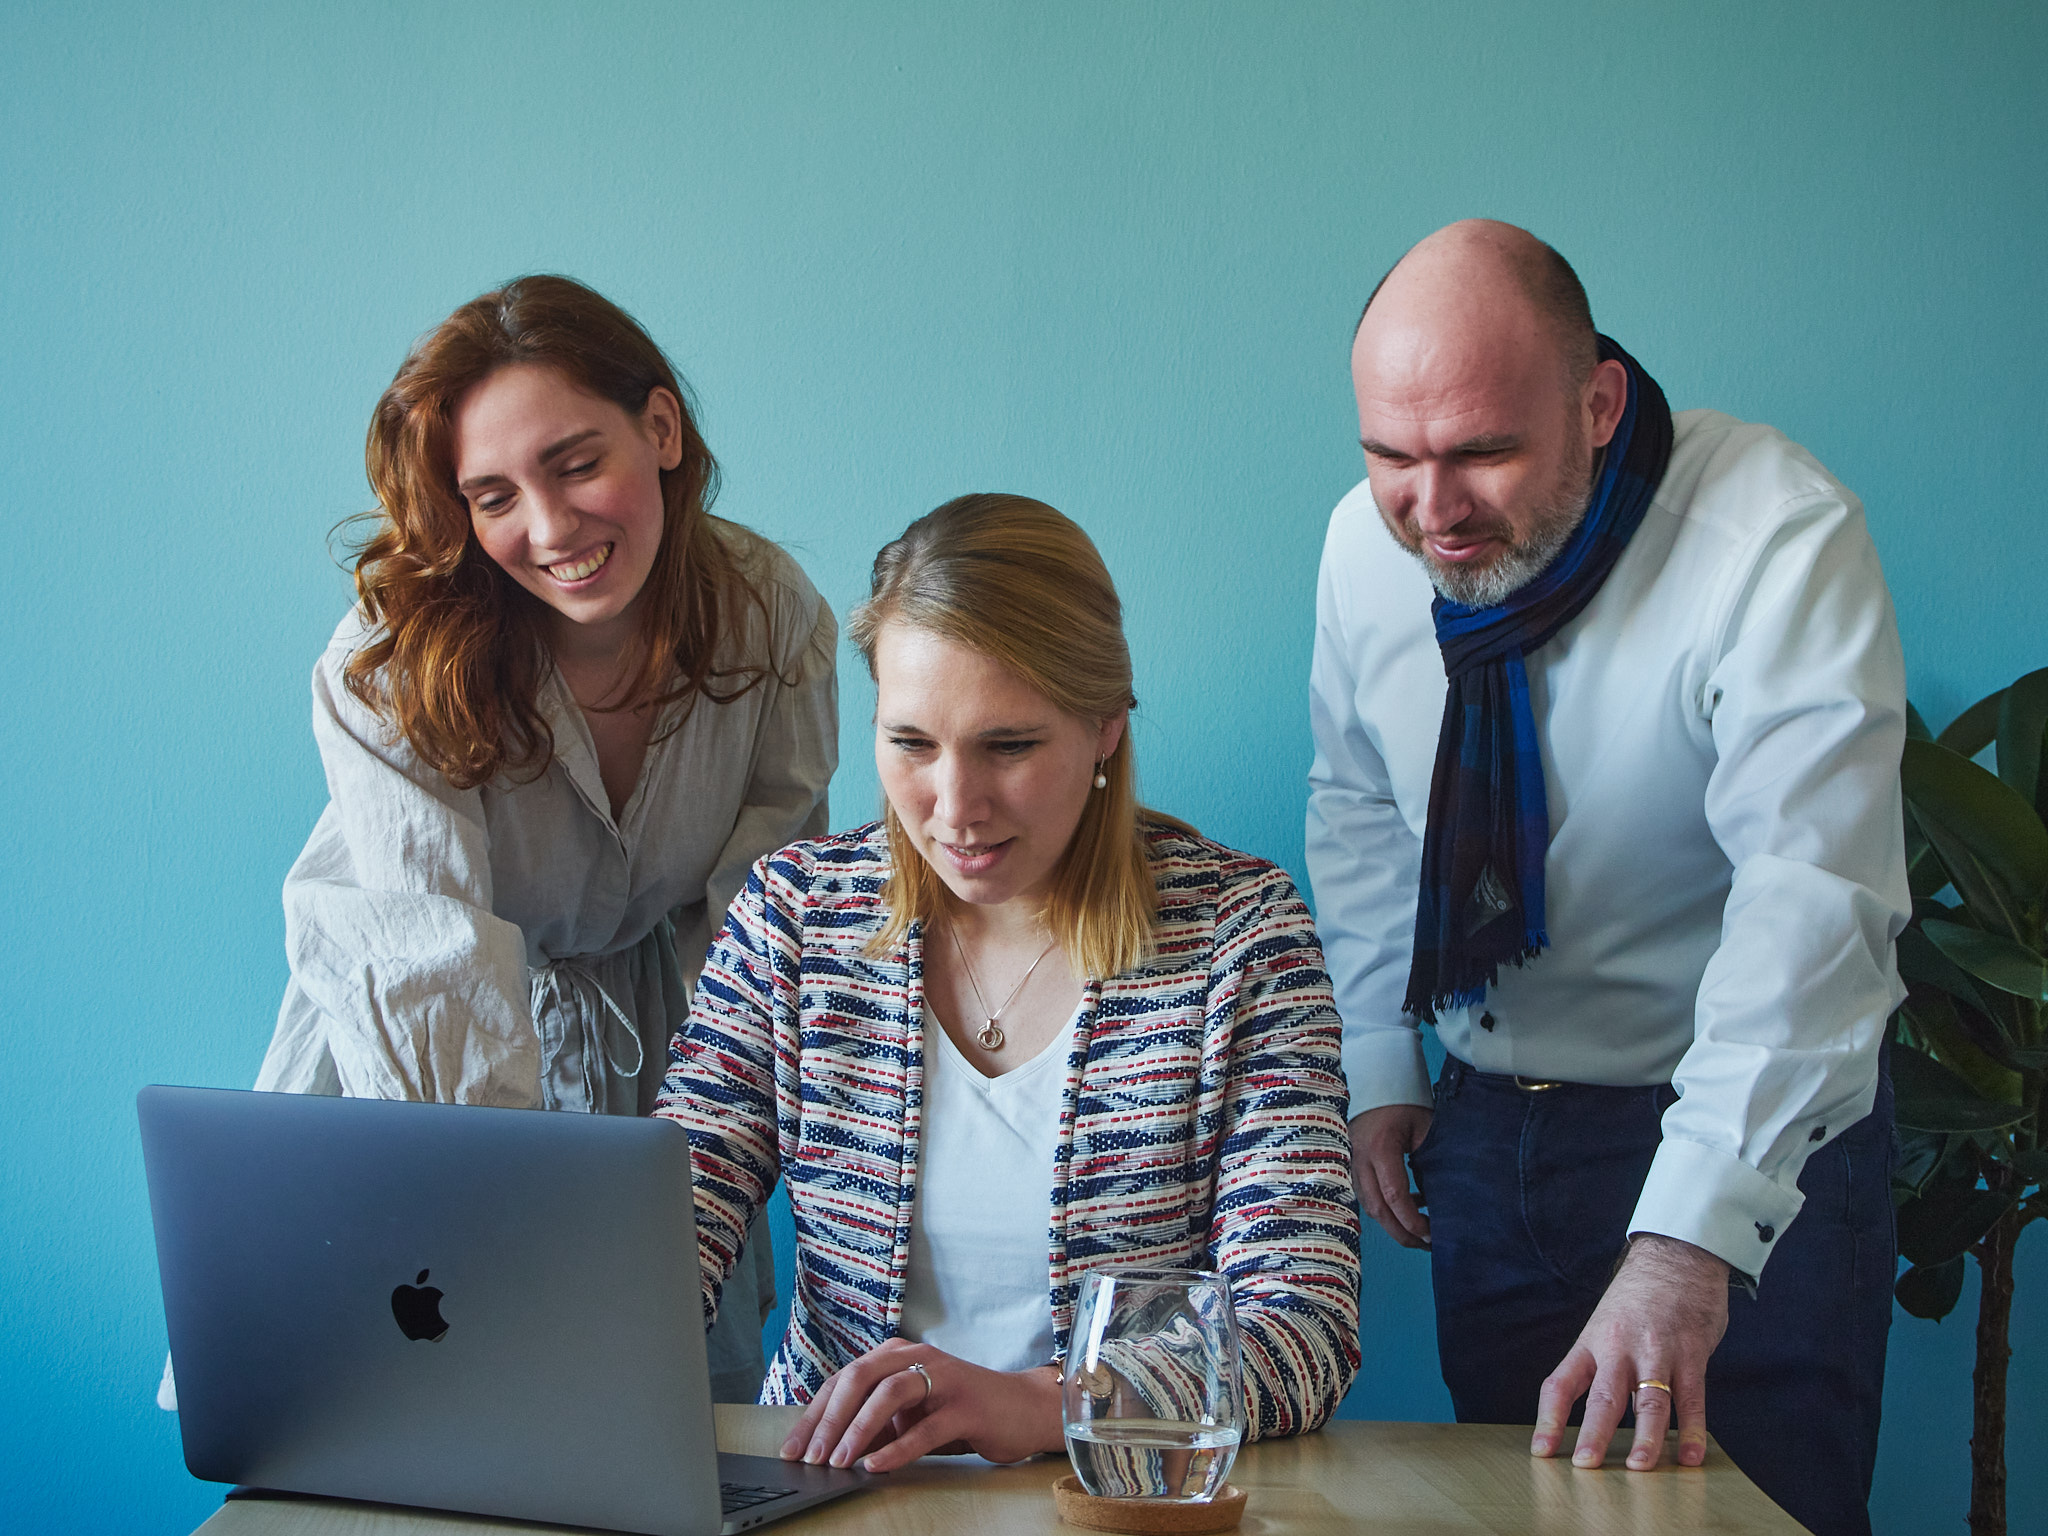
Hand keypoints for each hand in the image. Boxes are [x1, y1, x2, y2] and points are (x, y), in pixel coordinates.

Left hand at [779, 1338, 1063, 1472]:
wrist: (1023, 1409)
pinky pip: (926, 1427)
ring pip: (890, 1393)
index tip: (793, 1447)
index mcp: (898, 1354)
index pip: (844, 1379)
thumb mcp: (910, 1414)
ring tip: (838, 1461)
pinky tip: (876, 1465)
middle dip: (829, 1420)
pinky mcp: (967, 1406)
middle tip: (810, 1457)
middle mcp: (918, 1357)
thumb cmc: (961, 1412)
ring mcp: (944, 1379)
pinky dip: (897, 1447)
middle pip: (860, 1378)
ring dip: (858, 1429)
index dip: (815, 1414)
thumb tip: (829, 1449)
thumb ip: (876, 1425)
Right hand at [1348, 1104, 1432, 1248]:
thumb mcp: (1424, 1126)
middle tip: (1427, 1244)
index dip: (1412, 1221)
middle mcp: (1360, 1160)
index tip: (1431, 1234)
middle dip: (1402, 1233)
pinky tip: (1406, 1210)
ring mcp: (1352, 1164)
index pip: (1395, 1196)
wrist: (1375, 1082)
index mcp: (1380, 1149)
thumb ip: (1431, 1158)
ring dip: (1393, 1225)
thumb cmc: (1403, 1102)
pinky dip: (1386, 1210)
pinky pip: (1367, 1197)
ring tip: (1419, 1233)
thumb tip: (1440, 1195)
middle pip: (1378, 1210)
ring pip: (1370, 1207)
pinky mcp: (1353, 1166)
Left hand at [1531, 1234, 1729, 1470]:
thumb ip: (1600, 1363)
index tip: (1541, 1451)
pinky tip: (1690, 1456)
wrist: (1675, 1254)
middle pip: (1603, 1398)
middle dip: (1594, 1435)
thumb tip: (1593, 1411)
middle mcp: (1619, 1349)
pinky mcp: (1691, 1354)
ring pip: (1649, 1401)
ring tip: (1641, 1468)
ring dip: (1646, 1437)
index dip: (1549, 1419)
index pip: (1561, 1384)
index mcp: (1592, 1343)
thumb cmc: (1638, 1295)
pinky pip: (1692, 1399)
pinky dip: (1692, 1430)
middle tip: (1586, 1466)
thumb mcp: (1605, 1323)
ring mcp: (1657, 1352)